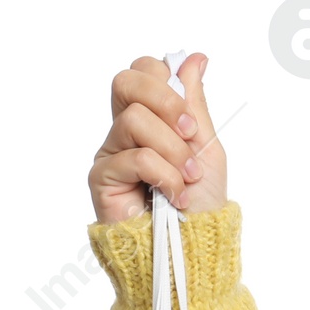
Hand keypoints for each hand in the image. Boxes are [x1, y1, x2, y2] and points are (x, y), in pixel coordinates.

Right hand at [89, 53, 226, 224]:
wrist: (195, 251)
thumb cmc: (202, 206)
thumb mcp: (206, 148)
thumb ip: (194, 104)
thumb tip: (195, 58)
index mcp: (150, 119)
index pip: (142, 72)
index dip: (166, 82)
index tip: (191, 117)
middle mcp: (125, 133)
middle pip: (126, 82)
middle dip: (164, 102)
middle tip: (188, 134)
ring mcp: (111, 154)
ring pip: (134, 120)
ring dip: (173, 151)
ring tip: (187, 180)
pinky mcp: (102, 179)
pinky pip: (134, 157)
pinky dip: (164, 175)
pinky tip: (174, 197)